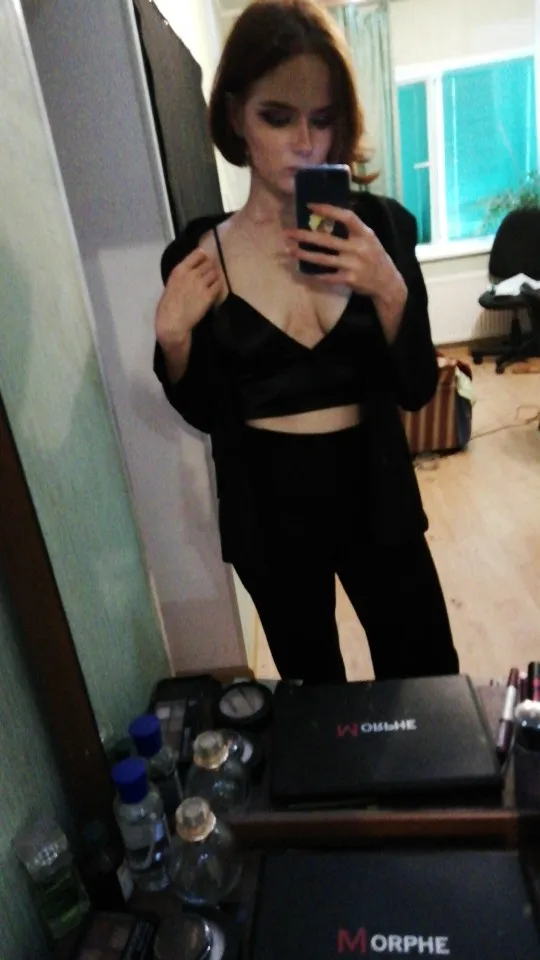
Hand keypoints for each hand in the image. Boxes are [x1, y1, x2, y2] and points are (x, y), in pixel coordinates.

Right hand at [155, 248, 221, 347]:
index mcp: (179, 270)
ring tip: (213, 282)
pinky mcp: (209, 296)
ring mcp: (201, 284)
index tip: (205, 260)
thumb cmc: (166, 307)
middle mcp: (192, 274)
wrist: (172, 323)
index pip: (198, 254)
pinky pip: (219, 285)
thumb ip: (182, 276)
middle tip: (211, 273)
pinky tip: (215, 291)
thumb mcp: (171, 285)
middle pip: (209, 263)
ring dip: (215, 276)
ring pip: (215, 273)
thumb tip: (191, 272)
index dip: (204, 256)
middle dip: (211, 267)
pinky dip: (218, 286)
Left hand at [285, 203, 405, 304]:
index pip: (347, 217)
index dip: (329, 210)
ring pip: (323, 259)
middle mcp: (359, 248)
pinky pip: (328, 276)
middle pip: (327, 240)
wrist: (387, 282)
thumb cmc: (374, 256)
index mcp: (365, 233)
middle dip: (305, 236)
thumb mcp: (369, 238)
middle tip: (288, 232)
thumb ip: (353, 229)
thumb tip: (330, 213)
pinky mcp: (350, 280)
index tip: (310, 206)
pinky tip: (303, 270)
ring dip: (304, 255)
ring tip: (290, 250)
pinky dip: (315, 273)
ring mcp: (354, 265)